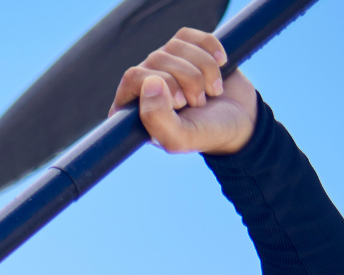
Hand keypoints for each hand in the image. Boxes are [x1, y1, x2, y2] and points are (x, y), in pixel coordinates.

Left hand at [110, 27, 256, 155]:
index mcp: (132, 107)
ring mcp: (165, 65)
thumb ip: (157, 118)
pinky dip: (212, 50)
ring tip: (211, 91)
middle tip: (199, 102)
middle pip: (157, 59)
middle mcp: (144, 83)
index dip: (164, 86)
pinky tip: (221, 65)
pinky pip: (193, 35)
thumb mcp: (179, 138)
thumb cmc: (206, 133)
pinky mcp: (187, 50)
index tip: (182, 104)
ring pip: (176, 46)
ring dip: (204, 69)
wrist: (242, 120)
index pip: (133, 77)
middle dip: (189, 80)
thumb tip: (150, 82)